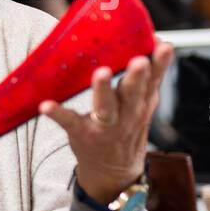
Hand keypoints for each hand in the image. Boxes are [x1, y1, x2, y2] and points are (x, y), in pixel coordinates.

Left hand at [37, 42, 174, 203]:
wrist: (114, 170)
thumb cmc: (126, 127)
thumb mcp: (144, 104)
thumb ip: (149, 77)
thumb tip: (157, 40)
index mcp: (142, 103)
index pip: (154, 80)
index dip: (161, 63)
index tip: (163, 45)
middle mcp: (127, 115)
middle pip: (134, 94)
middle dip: (136, 77)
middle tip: (139, 60)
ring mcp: (104, 126)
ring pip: (106, 108)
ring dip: (103, 91)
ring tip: (101, 73)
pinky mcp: (82, 133)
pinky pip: (69, 122)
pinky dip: (58, 113)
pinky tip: (46, 106)